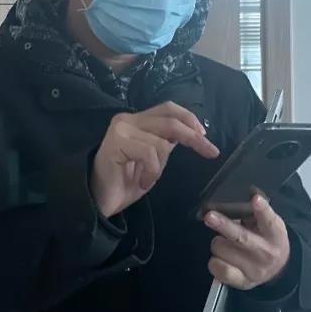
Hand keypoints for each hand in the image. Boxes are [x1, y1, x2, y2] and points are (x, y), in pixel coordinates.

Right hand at [91, 102, 219, 216]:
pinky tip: (143, 182)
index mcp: (137, 121)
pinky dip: (152, 172)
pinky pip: (149, 154)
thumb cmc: (125, 182)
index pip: (168, 108)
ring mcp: (120, 130)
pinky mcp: (115, 144)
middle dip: (193, 136)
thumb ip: (166, 142)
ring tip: (149, 178)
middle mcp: (127, 120)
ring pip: (160, 142)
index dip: (189, 118)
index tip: (206, 136)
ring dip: (161, 165)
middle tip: (210, 151)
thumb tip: (191, 132)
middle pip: (169, 121)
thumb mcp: (154, 159)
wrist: (100, 202)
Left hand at [204, 195, 290, 289]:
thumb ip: (256, 214)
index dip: (262, 210)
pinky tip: (221, 257)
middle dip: (224, 225)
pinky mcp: (241, 282)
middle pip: (241, 238)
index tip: (255, 199)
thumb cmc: (268, 239)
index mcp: (275, 234)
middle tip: (209, 216)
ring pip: (222, 249)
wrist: (279, 269)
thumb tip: (237, 200)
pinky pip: (218, 268)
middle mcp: (265, 253)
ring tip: (225, 242)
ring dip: (218, 242)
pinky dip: (214, 260)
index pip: (269, 220)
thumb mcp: (269, 225)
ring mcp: (253, 269)